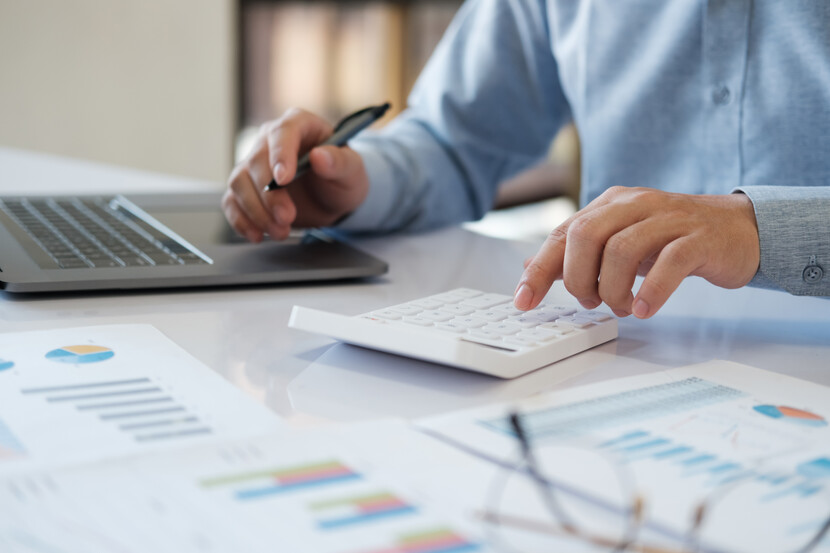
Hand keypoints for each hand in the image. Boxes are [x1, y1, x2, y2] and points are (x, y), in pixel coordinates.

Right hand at [222, 108, 369, 241]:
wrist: (332, 198)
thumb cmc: (342, 177)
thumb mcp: (352, 170)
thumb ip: (340, 162)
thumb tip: (320, 156)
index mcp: (298, 124)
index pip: (282, 133)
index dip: (280, 155)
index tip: (283, 180)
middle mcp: (270, 140)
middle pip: (256, 162)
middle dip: (270, 195)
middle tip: (287, 218)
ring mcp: (254, 163)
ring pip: (239, 182)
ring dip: (256, 211)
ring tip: (280, 231)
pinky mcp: (245, 188)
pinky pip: (231, 201)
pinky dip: (241, 220)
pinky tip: (257, 235)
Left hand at [513, 187, 759, 318]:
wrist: (739, 229)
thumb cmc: (672, 239)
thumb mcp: (620, 241)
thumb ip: (577, 254)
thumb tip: (530, 269)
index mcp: (611, 204)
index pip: (563, 232)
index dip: (539, 269)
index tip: (523, 300)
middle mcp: (636, 204)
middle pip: (586, 235)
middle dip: (579, 278)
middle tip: (591, 301)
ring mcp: (669, 218)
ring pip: (622, 250)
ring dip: (612, 290)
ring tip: (621, 307)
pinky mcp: (699, 238)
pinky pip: (669, 263)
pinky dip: (651, 292)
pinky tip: (644, 310)